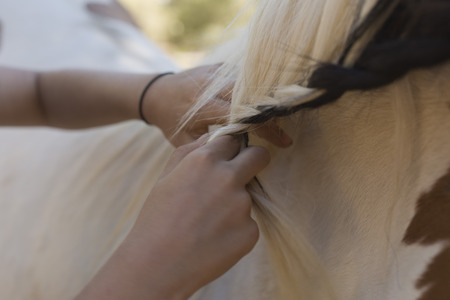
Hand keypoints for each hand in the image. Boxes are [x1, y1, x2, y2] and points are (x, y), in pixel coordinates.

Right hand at [124, 135, 269, 298]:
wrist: (157, 264)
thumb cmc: (157, 218)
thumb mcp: (166, 176)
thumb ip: (191, 150)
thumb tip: (213, 137)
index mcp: (205, 160)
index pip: (234, 140)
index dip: (230, 150)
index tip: (229, 158)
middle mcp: (229, 178)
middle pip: (259, 156)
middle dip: (254, 160)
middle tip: (243, 174)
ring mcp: (243, 206)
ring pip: (248, 195)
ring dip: (235, 204)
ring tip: (208, 223)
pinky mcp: (251, 232)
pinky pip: (248, 223)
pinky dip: (235, 229)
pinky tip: (214, 239)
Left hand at [143, 65, 291, 147]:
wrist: (156, 92)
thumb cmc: (171, 121)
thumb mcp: (184, 140)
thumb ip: (210, 147)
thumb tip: (240, 156)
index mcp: (204, 106)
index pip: (243, 116)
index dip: (265, 128)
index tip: (283, 142)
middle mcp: (213, 86)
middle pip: (251, 96)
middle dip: (271, 113)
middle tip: (286, 129)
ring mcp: (217, 72)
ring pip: (251, 82)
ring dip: (267, 99)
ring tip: (282, 116)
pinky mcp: (220, 65)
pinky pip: (244, 74)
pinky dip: (257, 87)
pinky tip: (270, 100)